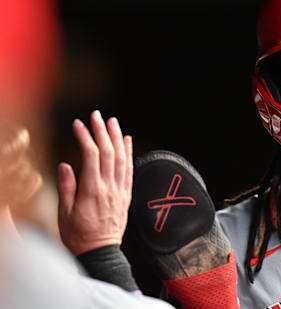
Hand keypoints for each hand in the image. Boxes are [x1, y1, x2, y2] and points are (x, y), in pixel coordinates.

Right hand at [57, 110, 132, 255]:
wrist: (100, 252)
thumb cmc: (79, 235)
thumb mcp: (64, 213)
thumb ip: (67, 188)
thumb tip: (66, 164)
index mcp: (92, 191)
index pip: (91, 156)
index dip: (86, 137)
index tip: (78, 124)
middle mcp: (110, 188)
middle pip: (108, 152)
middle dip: (102, 131)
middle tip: (97, 115)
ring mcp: (121, 190)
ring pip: (122, 158)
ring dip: (117, 137)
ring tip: (112, 121)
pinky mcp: (127, 195)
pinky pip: (130, 169)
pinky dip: (129, 153)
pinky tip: (127, 140)